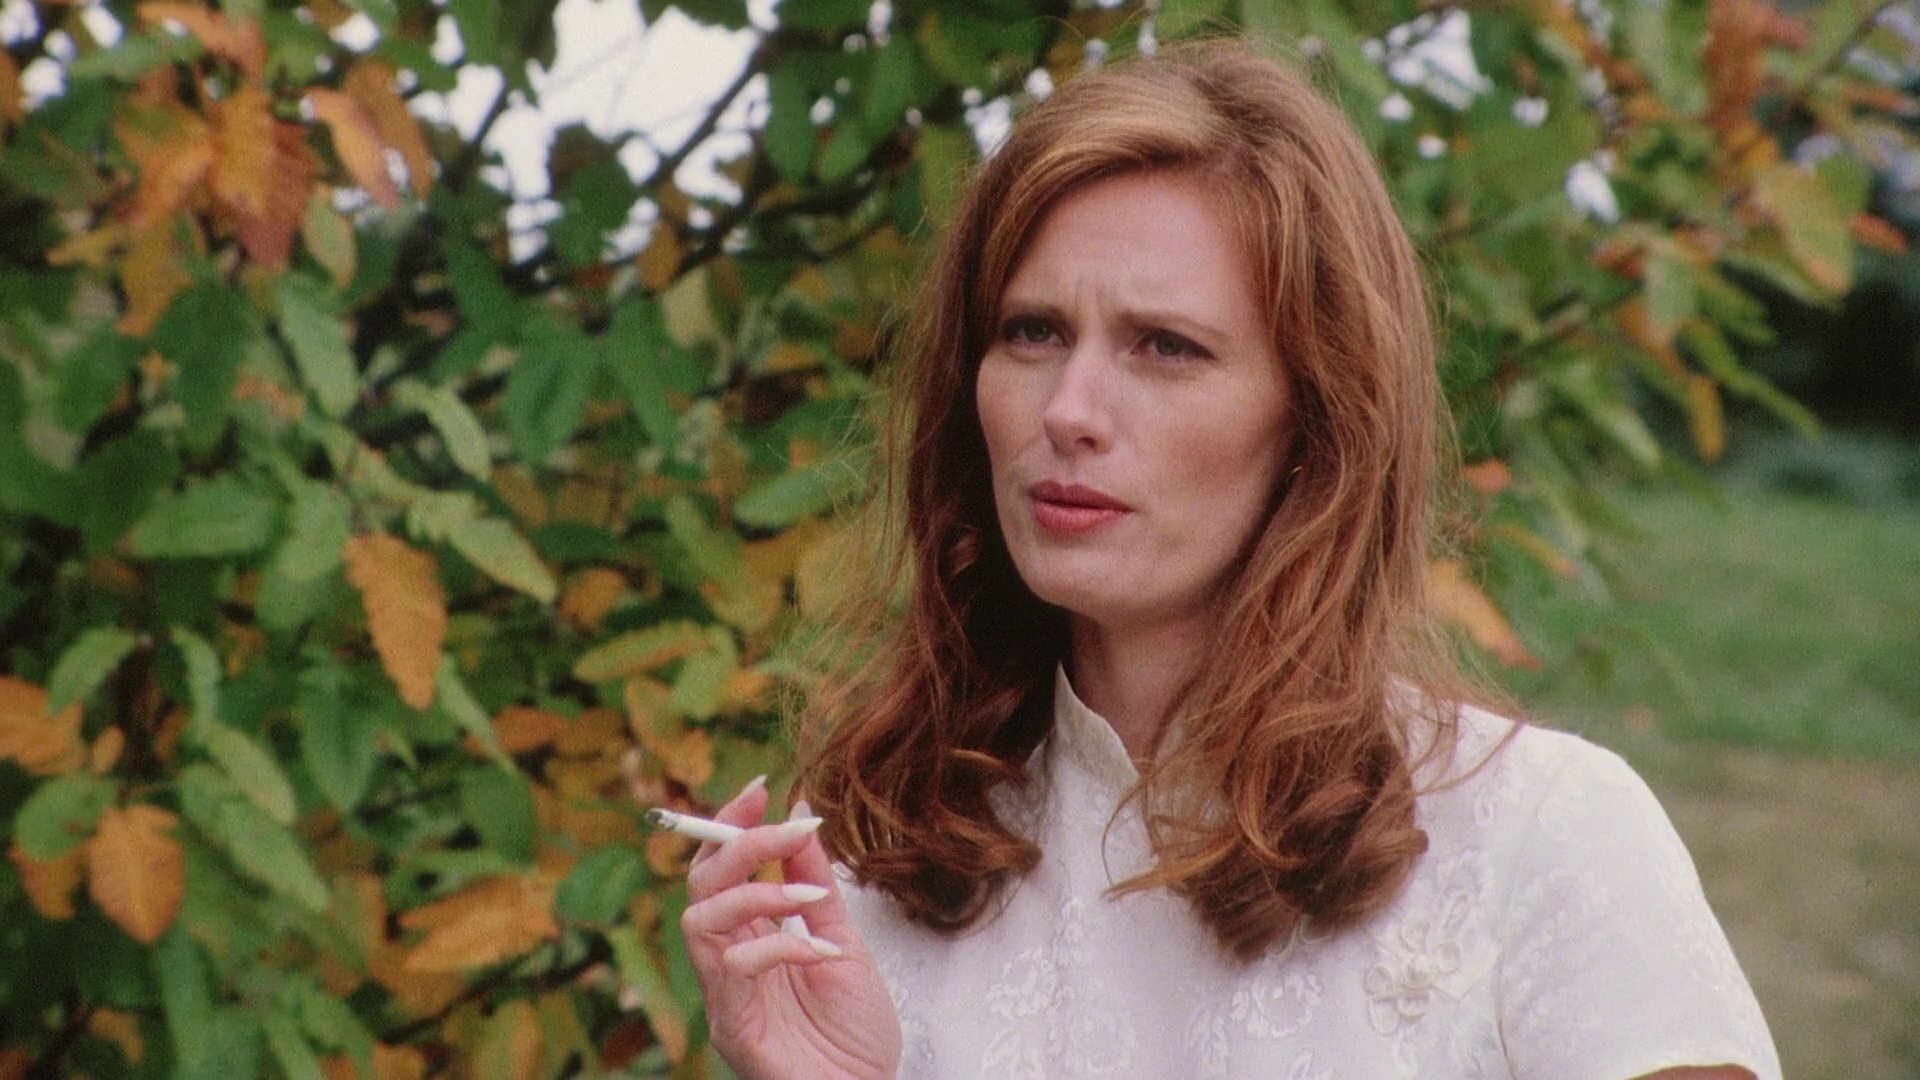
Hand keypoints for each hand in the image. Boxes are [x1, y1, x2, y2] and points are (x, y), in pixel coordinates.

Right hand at [681, 778, 901, 1079]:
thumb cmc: (854, 1035)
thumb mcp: (842, 942)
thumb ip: (815, 886)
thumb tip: (800, 817)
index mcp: (750, 941)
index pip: (720, 872)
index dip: (730, 825)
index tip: (760, 787)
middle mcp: (728, 966)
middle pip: (700, 887)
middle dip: (738, 843)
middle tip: (786, 826)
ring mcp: (726, 998)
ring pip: (700, 922)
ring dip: (756, 893)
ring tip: (808, 895)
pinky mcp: (734, 1029)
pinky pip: (733, 970)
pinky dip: (779, 946)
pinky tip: (820, 953)